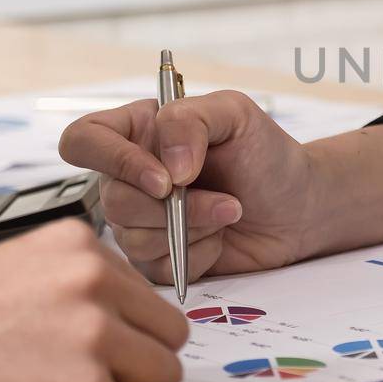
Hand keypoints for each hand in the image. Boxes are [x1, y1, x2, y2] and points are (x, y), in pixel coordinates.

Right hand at [0, 220, 188, 381]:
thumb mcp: (16, 269)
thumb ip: (74, 283)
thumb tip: (124, 319)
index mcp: (79, 242)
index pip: (148, 295)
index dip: (127, 332)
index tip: (95, 351)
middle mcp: (94, 277)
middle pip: (171, 334)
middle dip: (140, 365)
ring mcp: (95, 331)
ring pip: (163, 376)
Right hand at [60, 91, 382, 284]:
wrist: (298, 207)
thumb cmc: (267, 155)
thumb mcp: (235, 114)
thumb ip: (191, 121)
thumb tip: (165, 167)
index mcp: (137, 131)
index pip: (83, 140)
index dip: (112, 161)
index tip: (165, 178)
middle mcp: (130, 175)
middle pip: (112, 199)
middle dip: (174, 207)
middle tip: (225, 199)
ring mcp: (140, 219)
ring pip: (132, 236)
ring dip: (192, 229)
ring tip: (229, 212)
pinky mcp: (156, 257)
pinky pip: (154, 266)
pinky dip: (194, 255)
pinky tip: (219, 238)